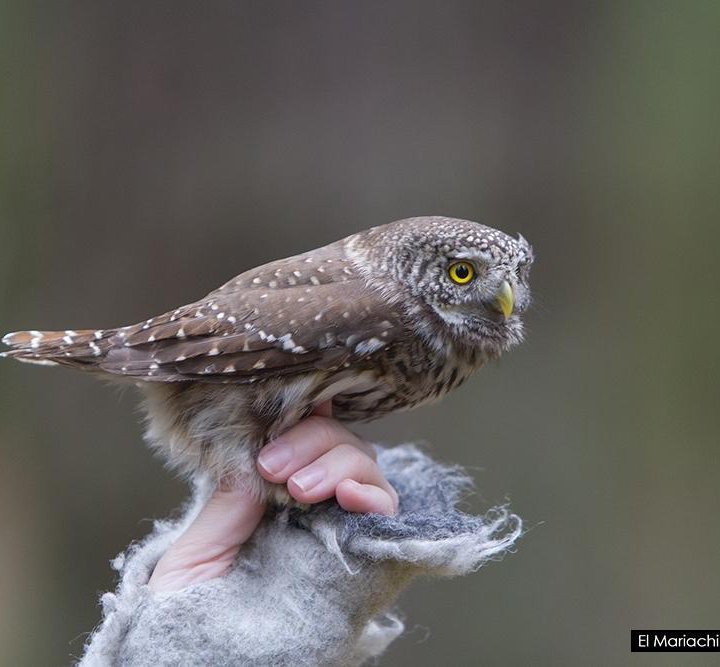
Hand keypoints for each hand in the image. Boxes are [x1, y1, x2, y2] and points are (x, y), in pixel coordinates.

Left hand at [148, 402, 397, 592]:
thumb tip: (260, 437)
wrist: (209, 660)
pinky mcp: (366, 552)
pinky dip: (373, 495)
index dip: (302, 415)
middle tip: (274, 466)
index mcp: (275, 496)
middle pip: (339, 443)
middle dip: (311, 440)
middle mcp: (314, 505)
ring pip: (364, 467)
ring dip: (337, 463)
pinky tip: (348, 497)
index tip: (283, 409)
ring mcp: (340, 525)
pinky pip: (386, 512)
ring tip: (300, 489)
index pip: (304, 438)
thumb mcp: (203, 543)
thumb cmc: (196, 610)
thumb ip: (234, 494)